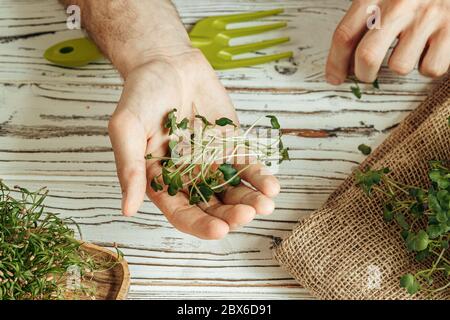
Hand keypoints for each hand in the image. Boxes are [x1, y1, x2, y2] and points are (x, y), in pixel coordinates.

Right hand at [108, 50, 280, 238]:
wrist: (167, 63)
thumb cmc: (141, 94)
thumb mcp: (127, 128)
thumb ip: (128, 167)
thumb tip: (127, 209)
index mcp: (161, 181)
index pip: (182, 213)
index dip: (200, 225)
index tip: (219, 230)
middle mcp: (188, 178)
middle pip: (212, 208)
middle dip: (231, 215)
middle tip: (247, 215)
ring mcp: (212, 163)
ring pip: (234, 192)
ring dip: (251, 201)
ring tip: (266, 204)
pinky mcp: (231, 146)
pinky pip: (247, 167)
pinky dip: (260, 178)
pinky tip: (272, 186)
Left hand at [326, 0, 449, 83]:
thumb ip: (364, 16)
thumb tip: (345, 59)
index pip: (345, 35)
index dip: (335, 63)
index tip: (334, 77)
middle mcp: (400, 4)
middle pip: (367, 56)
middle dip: (363, 74)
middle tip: (366, 74)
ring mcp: (427, 17)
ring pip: (400, 66)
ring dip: (400, 64)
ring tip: (408, 48)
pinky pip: (430, 68)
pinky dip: (427, 65)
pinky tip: (429, 48)